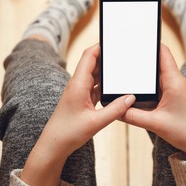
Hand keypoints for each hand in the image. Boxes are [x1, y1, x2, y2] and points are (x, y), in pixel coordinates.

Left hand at [20, 44, 135, 185]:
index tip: (114, 41)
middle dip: (107, 57)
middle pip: (93, 63)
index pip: (89, 56)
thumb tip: (131, 98)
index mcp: (78, 84)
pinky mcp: (81, 100)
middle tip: (123, 55)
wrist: (54, 145)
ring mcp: (78, 92)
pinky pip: (94, 87)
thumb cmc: (69, 133)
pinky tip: (114, 88)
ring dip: (106, 72)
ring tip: (122, 69)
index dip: (101, 46)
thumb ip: (115, 109)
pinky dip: (104, 85)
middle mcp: (77, 85)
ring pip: (94, 75)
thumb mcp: (96, 122)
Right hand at [121, 44, 185, 159]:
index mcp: (174, 81)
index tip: (134, 37)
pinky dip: (147, 83)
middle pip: (157, 60)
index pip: (162, 52)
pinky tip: (136, 88)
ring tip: (126, 69)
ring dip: (144, 71)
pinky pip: (158, 84)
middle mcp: (175, 81)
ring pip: (156, 73)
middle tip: (123, 53)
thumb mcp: (155, 124)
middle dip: (142, 56)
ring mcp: (174, 88)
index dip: (149, 42)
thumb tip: (114, 109)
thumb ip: (132, 116)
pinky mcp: (173, 96)